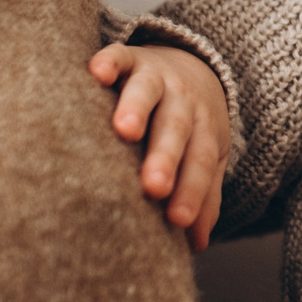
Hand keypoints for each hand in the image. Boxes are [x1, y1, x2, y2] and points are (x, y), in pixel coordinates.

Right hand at [88, 42, 231, 248]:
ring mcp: (156, 77)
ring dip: (138, 108)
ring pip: (148, 91)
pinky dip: (110, 62)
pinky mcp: (129, 57)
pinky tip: (97, 73)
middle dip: (166, 158)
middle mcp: (183, 102)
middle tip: (154, 186)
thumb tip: (196, 244)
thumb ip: (201, 194)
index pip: (200, 162)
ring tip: (125, 130)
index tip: (178, 221)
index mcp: (204, 130)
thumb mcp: (204, 156)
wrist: (190, 62)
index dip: (191, 190)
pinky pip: (119, 56)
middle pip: (176, 130)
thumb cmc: (190, 125)